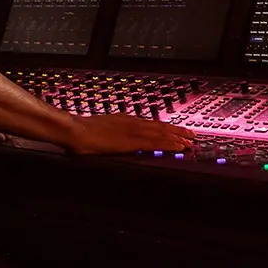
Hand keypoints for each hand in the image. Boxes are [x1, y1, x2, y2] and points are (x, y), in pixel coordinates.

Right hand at [64, 113, 194, 155]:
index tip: (176, 130)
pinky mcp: (133, 141)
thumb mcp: (99, 130)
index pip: (150, 123)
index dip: (165, 127)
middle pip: (160, 126)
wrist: (76, 130)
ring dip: (178, 137)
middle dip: (177, 130)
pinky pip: (156, 142)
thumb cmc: (82, 132)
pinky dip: (170, 144)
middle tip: (192, 135)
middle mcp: (132, 122)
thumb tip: (109, 137)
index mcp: (124, 120)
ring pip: (162, 133)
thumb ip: (109, 133)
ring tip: (191, 141)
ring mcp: (133, 131)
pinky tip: (179, 147)